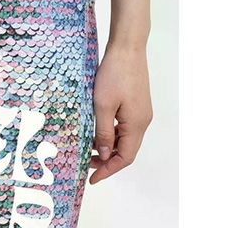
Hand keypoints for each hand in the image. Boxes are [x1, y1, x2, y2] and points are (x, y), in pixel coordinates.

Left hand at [89, 43, 152, 183]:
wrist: (127, 49)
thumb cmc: (114, 75)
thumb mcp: (102, 106)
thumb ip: (104, 132)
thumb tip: (104, 155)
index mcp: (137, 124)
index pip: (125, 158)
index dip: (108, 170)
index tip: (92, 179)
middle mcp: (142, 121)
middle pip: (126, 150)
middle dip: (106, 161)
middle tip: (85, 164)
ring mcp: (140, 112)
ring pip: (124, 139)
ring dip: (107, 147)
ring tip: (87, 149)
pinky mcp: (135, 104)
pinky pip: (124, 127)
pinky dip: (110, 134)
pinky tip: (96, 132)